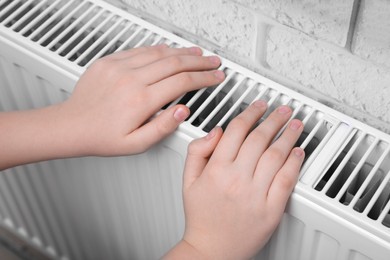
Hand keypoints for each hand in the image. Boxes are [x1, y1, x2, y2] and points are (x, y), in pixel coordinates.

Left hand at [58, 44, 224, 155]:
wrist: (71, 125)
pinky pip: (140, 49)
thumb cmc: (102, 137)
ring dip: (183, 52)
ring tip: (198, 53)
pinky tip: (170, 50)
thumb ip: (162, 127)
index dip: (204, 78)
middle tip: (213, 62)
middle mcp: (131, 80)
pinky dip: (159, 48)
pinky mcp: (110, 61)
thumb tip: (183, 111)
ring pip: (160, 53)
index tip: (216, 77)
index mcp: (141, 101)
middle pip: (176, 63)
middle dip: (200, 61)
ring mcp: (120, 67)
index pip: (183, 83)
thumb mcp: (136, 144)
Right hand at [166, 101, 304, 258]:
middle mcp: (237, 179)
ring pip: (276, 155)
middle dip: (273, 119)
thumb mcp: (188, 181)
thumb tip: (216, 132)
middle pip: (259, 138)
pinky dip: (294, 163)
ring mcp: (256, 194)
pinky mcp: (271, 210)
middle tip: (282, 110)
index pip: (237, 130)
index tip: (259, 106)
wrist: (212, 250)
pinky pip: (286, 180)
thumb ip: (197, 151)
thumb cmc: (201, 217)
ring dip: (288, 135)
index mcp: (217, 169)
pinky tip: (298, 152)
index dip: (250, 113)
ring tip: (295, 124)